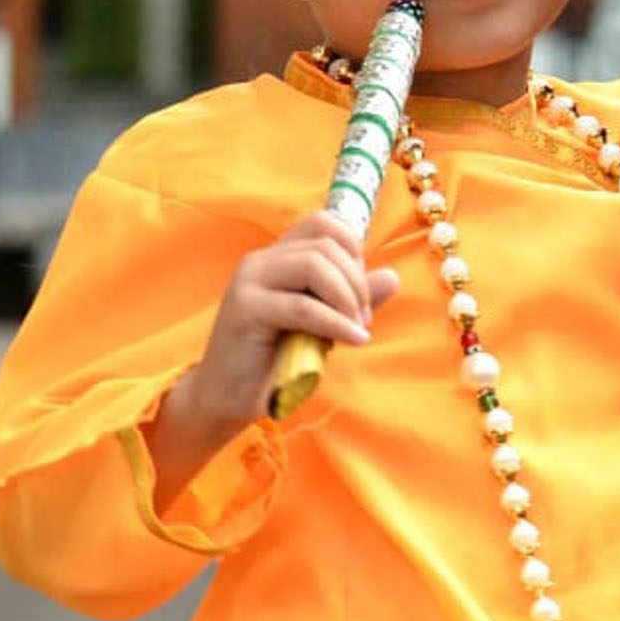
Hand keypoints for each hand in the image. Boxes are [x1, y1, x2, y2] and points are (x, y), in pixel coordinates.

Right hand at [150, 212, 400, 504]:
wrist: (226, 397)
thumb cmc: (275, 360)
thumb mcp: (323, 324)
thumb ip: (352, 299)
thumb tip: (392, 277)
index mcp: (277, 256)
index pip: (323, 223)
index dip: (353, 249)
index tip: (360, 292)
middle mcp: (260, 261)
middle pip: (325, 244)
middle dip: (356, 280)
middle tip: (363, 319)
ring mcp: (249, 282)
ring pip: (314, 265)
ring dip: (347, 297)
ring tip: (357, 329)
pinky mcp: (245, 310)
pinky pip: (303, 307)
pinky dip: (336, 323)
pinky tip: (354, 340)